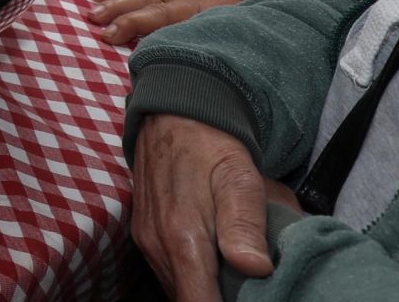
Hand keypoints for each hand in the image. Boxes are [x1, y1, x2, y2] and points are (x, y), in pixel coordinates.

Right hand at [88, 0, 239, 45]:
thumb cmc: (242, 25)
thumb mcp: (230, 38)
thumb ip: (206, 51)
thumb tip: (183, 72)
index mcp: (194, 12)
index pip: (156, 17)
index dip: (130, 25)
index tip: (109, 36)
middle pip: (143, 3)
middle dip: (117, 11)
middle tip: (94, 20)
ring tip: (92, 6)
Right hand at [131, 114, 277, 301]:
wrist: (172, 115)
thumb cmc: (213, 147)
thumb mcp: (240, 178)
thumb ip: (245, 224)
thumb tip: (255, 268)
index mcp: (183, 237)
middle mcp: (158, 245)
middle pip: (187, 300)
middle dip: (215, 301)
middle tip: (249, 293)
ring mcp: (147, 240)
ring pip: (176, 289)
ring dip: (203, 292)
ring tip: (234, 285)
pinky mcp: (143, 233)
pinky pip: (168, 273)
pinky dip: (190, 280)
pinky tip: (212, 268)